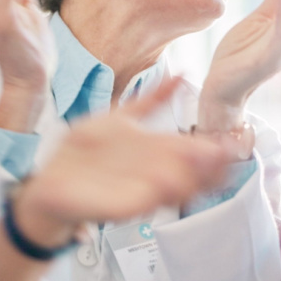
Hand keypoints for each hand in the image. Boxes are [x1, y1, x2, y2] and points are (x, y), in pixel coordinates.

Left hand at [14, 77, 230, 246]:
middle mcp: (151, 173)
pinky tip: (168, 183)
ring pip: (171, 187)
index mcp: (154, 152)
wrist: (49, 182)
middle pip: (187, 171)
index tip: (231, 141)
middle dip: (209, 165)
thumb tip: (181, 75)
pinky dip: (154, 193)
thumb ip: (150, 100)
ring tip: (206, 166)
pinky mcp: (117, 206)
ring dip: (190, 178)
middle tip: (227, 155)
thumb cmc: (85, 154)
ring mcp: (136, 190)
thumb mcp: (118, 118)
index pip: (190, 150)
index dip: (211, 148)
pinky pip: (141, 201)